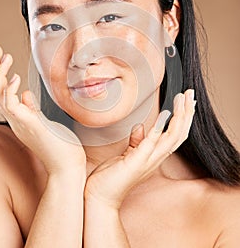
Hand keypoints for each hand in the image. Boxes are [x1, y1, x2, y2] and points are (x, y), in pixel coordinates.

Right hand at [0, 45, 85, 175]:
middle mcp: (14, 119)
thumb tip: (25, 94)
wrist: (68, 166)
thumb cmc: (60, 145)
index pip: (0, 93)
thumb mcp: (43, 122)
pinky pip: (10, 105)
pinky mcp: (28, 125)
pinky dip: (9, 89)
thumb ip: (32, 108)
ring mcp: (19, 123)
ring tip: (5, 55)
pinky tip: (15, 76)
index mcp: (18, 117)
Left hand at [84, 90, 195, 207]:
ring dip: (180, 117)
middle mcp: (155, 158)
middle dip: (187, 113)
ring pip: (172, 137)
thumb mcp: (127, 155)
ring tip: (182, 99)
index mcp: (154, 155)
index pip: (175, 134)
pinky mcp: (136, 162)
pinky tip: (165, 115)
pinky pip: (151, 144)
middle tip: (190, 93)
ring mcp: (147, 161)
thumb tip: (140, 127)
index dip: (183, 118)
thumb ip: (136, 142)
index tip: (185, 100)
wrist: (100, 197)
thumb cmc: (113, 177)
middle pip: (179, 134)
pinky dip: (159, 129)